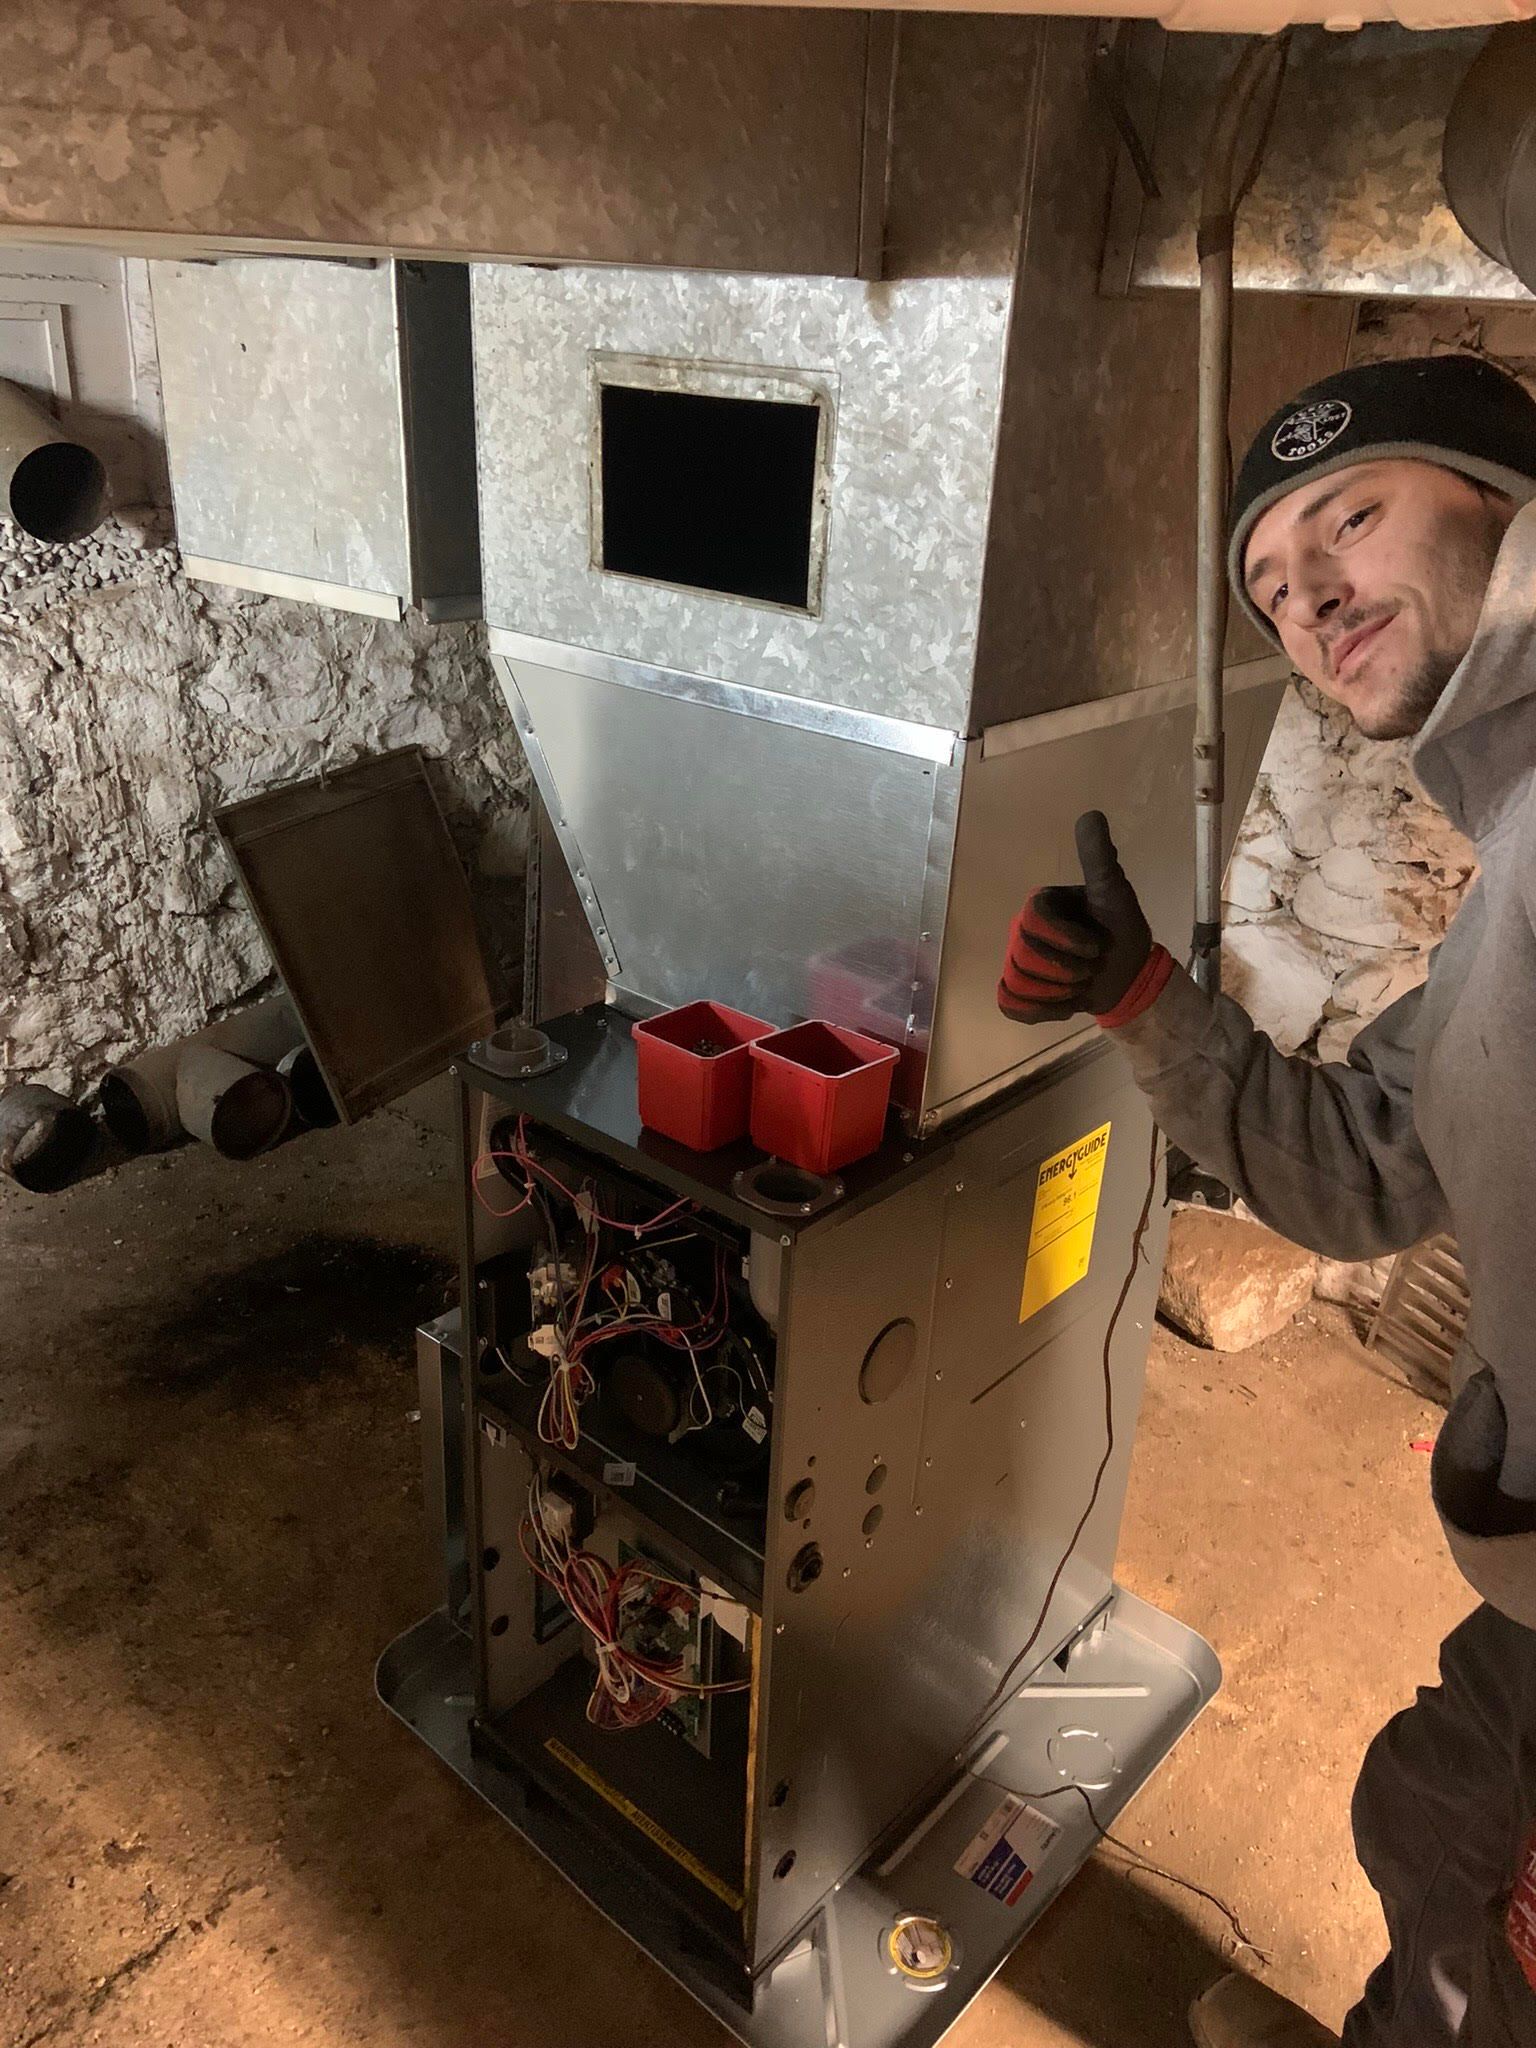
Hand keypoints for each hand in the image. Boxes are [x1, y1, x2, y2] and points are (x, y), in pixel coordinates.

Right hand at [997, 812, 1155, 1024]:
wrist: (1130, 977)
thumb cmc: (1122, 931)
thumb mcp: (1115, 893)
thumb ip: (1099, 858)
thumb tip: (1091, 814)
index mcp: (1041, 905)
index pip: (1033, 920)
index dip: (1065, 940)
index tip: (1095, 947)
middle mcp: (1023, 930)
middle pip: (1023, 954)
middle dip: (1066, 970)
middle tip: (1090, 967)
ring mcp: (1018, 961)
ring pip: (1018, 980)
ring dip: (1058, 992)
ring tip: (1080, 984)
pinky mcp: (1020, 991)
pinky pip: (1010, 1003)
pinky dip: (1039, 1010)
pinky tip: (1064, 1005)